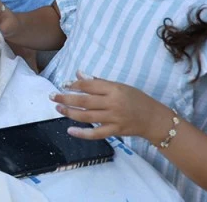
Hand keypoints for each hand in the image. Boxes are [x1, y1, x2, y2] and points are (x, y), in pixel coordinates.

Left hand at [52, 72, 172, 143]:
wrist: (154, 119)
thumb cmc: (136, 99)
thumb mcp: (120, 86)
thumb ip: (98, 82)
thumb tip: (79, 74)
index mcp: (114, 89)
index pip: (89, 85)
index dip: (74, 85)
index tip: (63, 85)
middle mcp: (113, 103)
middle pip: (84, 100)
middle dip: (66, 98)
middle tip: (52, 96)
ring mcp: (114, 118)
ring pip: (87, 116)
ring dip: (70, 112)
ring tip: (58, 108)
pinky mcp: (115, 131)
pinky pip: (96, 134)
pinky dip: (82, 133)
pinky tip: (70, 130)